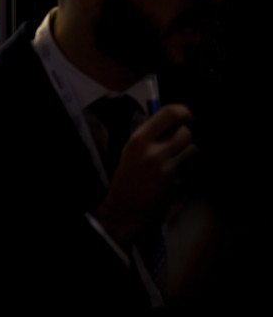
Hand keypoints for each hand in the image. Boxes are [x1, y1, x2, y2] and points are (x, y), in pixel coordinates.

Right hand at [93, 104, 197, 244]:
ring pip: (192, 148)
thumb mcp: (132, 149)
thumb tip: (175, 120)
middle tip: (175, 143)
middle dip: (184, 136)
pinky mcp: (175, 180)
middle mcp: (152, 150)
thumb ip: (151, 134)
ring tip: (173, 159)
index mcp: (139, 139)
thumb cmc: (128, 176)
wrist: (124, 206)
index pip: (169, 114)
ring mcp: (165, 166)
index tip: (187, 114)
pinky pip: (189, 167)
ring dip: (186, 151)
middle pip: (185, 131)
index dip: (183, 111)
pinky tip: (171, 176)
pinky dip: (184, 169)